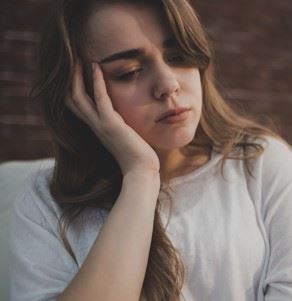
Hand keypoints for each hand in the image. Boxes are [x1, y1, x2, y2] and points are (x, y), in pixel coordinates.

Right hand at [65, 61, 159, 177]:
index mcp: (97, 128)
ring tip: (79, 59)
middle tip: (72, 60)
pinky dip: (97, 82)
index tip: (77, 72)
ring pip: (78, 97)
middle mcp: (94, 126)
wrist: (142, 171)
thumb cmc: (138, 157)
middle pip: (70, 99)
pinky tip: (97, 67)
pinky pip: (100, 99)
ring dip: (78, 76)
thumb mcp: (126, 137)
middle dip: (69, 79)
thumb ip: (122, 127)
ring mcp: (101, 125)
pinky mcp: (111, 124)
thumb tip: (129, 120)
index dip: (73, 89)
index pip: (77, 106)